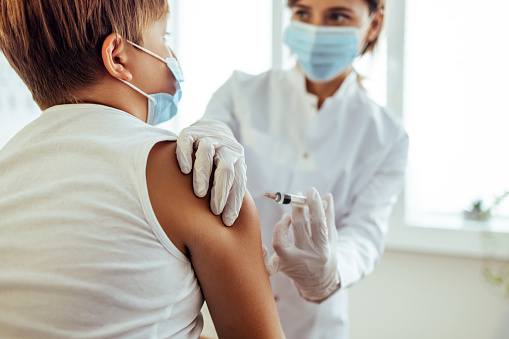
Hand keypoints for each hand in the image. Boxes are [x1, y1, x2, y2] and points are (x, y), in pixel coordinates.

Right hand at [176, 120, 246, 225]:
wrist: (213, 129)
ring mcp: (209, 137)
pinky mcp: (191, 131)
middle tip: (214, 210)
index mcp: (238, 160)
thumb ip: (229, 190)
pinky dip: (185, 155)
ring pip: (207, 152)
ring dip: (203, 174)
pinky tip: (183, 170)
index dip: (233, 202)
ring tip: (198, 194)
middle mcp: (226, 148)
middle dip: (221, 191)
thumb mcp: (229, 174)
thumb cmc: (219, 162)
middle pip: (226, 168)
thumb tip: (228, 225)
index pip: (238, 182)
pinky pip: (187, 140)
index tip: (227, 221)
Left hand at [263, 187, 339, 302]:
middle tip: (296, 196)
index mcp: (323, 248)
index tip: (311, 191)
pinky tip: (264, 247)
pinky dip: (263, 257)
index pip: (319, 223)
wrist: (320, 284)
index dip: (314, 205)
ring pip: (280, 243)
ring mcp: (292, 263)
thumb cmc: (326, 255)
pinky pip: (268, 266)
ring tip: (287, 217)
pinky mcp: (281, 268)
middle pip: (299, 228)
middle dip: (297, 208)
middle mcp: (307, 256)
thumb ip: (328, 217)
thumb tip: (326, 196)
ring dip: (281, 226)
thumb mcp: (331, 238)